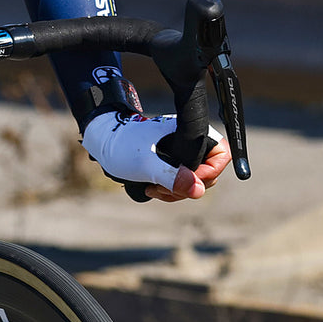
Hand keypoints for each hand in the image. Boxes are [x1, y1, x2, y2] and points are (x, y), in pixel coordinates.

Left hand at [81, 109, 227, 202]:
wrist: (101, 141)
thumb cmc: (121, 144)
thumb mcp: (145, 163)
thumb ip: (172, 176)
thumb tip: (198, 190)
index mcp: (188, 131)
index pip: (221, 152)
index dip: (212, 170)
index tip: (189, 179)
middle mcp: (188, 140)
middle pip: (208, 171)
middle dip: (188, 185)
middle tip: (164, 189)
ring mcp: (179, 153)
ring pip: (193, 180)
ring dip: (176, 191)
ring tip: (152, 189)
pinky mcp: (169, 163)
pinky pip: (180, 182)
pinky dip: (170, 190)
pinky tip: (151, 188)